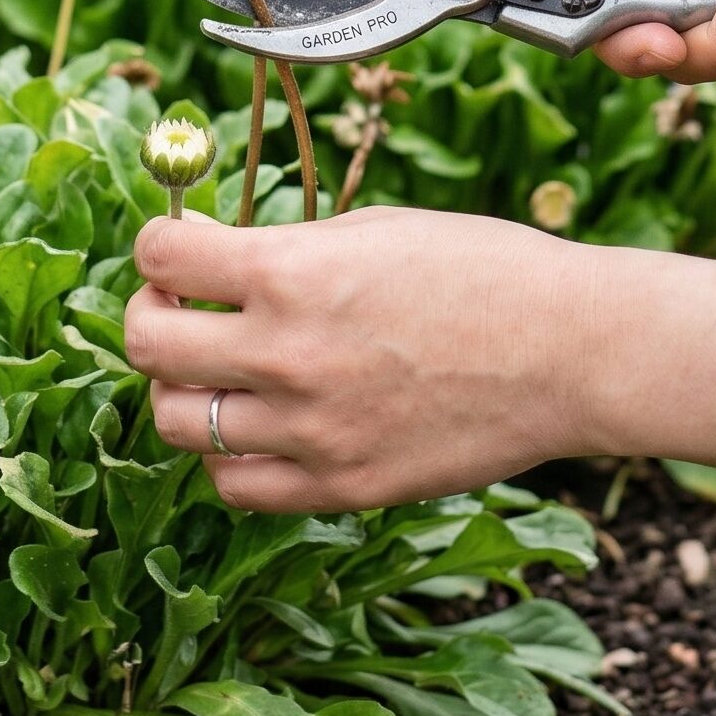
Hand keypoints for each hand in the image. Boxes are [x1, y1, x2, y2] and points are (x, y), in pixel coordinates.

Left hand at [124, 207, 597, 511]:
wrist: (568, 350)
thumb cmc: (483, 269)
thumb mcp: (374, 227)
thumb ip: (290, 249)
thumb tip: (223, 259)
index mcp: (293, 272)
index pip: (161, 257)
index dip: (158, 246)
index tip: (173, 250)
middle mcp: (286, 353)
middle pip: (147, 345)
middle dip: (148, 316)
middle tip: (176, 307)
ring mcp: (309, 431)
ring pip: (177, 423)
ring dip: (183, 389)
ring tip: (217, 369)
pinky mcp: (339, 488)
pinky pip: (235, 485)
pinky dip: (227, 454)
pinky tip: (257, 423)